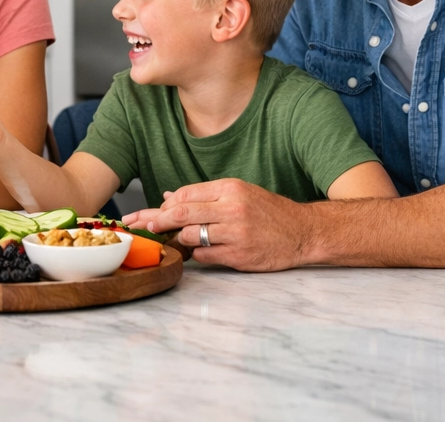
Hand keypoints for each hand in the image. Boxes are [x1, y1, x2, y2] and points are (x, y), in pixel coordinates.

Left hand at [122, 178, 314, 271]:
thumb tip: (168, 197)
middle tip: (141, 226)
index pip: (185, 194)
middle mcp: (232, 208)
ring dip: (179, 239)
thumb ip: (204, 196)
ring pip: (190, 236)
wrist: (303, 232)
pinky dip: (197, 254)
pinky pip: (204, 256)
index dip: (164, 205)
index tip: (150, 213)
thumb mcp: (239, 193)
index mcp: (230, 188)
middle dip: (156, 220)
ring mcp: (236, 233)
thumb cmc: (268, 212)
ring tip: (179, 239)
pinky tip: (201, 251)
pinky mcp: (239, 255)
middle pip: (181, 214)